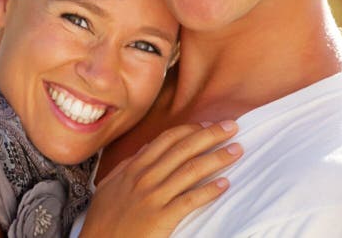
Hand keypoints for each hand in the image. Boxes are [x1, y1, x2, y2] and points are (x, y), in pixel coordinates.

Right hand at [80, 121, 242, 237]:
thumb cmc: (105, 217)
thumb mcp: (110, 184)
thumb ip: (128, 165)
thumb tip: (148, 148)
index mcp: (134, 167)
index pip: (167, 139)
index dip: (190, 129)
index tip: (209, 124)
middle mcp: (145, 177)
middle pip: (183, 149)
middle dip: (210, 135)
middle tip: (232, 127)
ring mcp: (153, 196)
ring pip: (190, 170)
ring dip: (217, 158)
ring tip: (236, 150)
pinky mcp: (162, 217)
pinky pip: (190, 200)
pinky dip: (209, 190)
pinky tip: (224, 184)